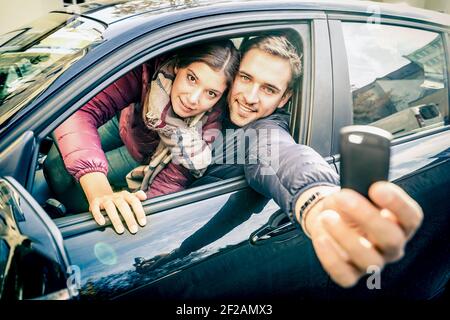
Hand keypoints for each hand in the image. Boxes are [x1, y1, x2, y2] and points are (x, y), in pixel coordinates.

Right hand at [90, 190, 146, 233]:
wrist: (100, 194)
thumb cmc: (117, 200)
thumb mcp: (127, 197)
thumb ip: (137, 197)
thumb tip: (144, 196)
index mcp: (125, 195)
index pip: (134, 201)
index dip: (139, 212)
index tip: (143, 223)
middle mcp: (115, 196)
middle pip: (123, 206)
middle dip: (129, 218)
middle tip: (134, 230)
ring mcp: (105, 199)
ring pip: (110, 208)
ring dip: (116, 219)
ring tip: (120, 230)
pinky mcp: (94, 203)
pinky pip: (96, 209)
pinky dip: (98, 216)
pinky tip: (102, 223)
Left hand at [297, 182, 422, 286]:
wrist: (326, 217)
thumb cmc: (346, 203)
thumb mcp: (354, 190)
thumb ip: (361, 188)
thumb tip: (356, 187)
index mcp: (400, 223)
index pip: (411, 217)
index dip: (397, 203)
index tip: (376, 188)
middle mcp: (392, 247)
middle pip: (392, 239)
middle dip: (367, 217)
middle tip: (344, 198)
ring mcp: (373, 264)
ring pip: (369, 260)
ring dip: (345, 236)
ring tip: (326, 216)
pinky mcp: (351, 275)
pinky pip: (344, 275)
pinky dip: (331, 258)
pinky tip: (321, 238)